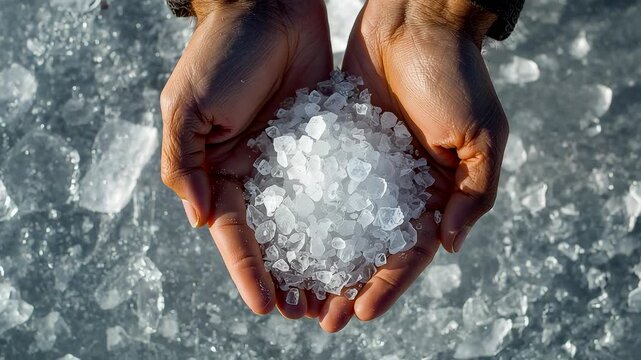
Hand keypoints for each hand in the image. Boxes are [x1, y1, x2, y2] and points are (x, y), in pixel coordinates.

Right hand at [160, 0, 332, 318]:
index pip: (235, 233)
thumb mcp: (188, 106)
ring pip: (309, 218)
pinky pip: (338, 183)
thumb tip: (201, 220)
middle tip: (309, 313)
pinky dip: (348, 213)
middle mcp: (258, 172)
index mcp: (221, 170)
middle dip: (289, 275)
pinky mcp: (325, 140)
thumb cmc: (221, 52)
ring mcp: (294, 160)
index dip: (248, 271)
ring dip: (322, 256)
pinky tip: (367, 241)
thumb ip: (187, 162)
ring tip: (340, 294)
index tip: (267, 306)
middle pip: (275, 236)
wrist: (268, 6)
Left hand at [322, 0, 508, 328]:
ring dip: (320, 258)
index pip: (409, 252)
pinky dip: (302, 211)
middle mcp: (396, 186)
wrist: (417, 21)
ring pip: (338, 222)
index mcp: (435, 193)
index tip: (361, 313)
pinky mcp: (336, 142)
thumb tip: (449, 246)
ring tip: (294, 290)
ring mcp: (364, 166)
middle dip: (347, 284)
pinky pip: (317, 182)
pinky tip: (280, 235)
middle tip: (320, 318)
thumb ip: (473, 193)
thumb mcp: (481, 134)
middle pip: (368, 247)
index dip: (388, 285)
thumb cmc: (456, 75)